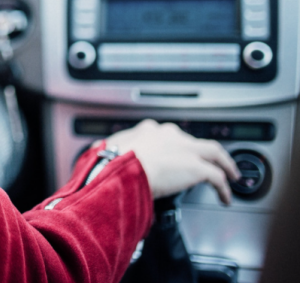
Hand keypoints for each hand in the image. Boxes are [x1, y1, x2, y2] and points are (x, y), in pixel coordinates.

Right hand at [106, 119, 240, 204]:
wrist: (123, 167)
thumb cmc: (111, 162)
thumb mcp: (107, 152)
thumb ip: (108, 153)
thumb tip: (95, 157)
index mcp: (148, 131)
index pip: (166, 135)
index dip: (173, 145)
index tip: (174, 154)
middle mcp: (170, 135)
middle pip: (193, 141)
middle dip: (200, 151)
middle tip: (206, 161)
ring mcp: (186, 149)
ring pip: (215, 152)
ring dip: (225, 163)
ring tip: (232, 174)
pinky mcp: (197, 167)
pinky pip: (218, 177)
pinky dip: (224, 187)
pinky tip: (226, 196)